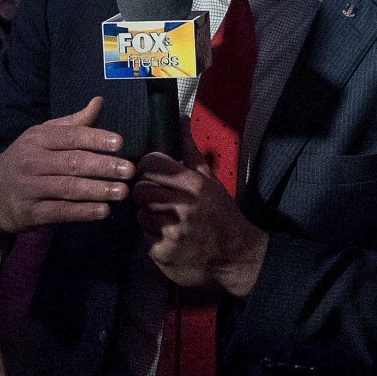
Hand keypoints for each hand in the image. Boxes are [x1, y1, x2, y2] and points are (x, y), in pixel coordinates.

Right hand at [0, 96, 132, 232]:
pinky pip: (60, 212)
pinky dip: (83, 212)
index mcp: (37, 139)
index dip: (95, 139)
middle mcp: (32, 161)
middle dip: (103, 166)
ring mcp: (30, 188)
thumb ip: (73, 123)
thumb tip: (99, 101)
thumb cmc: (26, 159)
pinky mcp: (29, 213)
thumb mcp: (42, 137)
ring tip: (122, 191)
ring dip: (98, 190)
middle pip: (72, 163)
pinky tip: (103, 211)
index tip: (119, 143)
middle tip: (129, 170)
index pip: (69, 136)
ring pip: (68, 188)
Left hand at [132, 154, 267, 295]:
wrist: (236, 257)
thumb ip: (191, 152)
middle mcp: (182, 207)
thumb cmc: (222, 215)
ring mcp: (172, 231)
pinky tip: (168, 237)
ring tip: (166, 220)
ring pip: (140, 214)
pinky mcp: (163, 252)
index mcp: (194, 185)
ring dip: (150, 217)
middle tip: (158, 199)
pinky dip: (153, 237)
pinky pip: (144, 237)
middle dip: (146, 193)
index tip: (154, 175)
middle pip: (140, 190)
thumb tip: (181, 118)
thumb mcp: (211, 182)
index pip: (151, 164)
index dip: (148, 169)